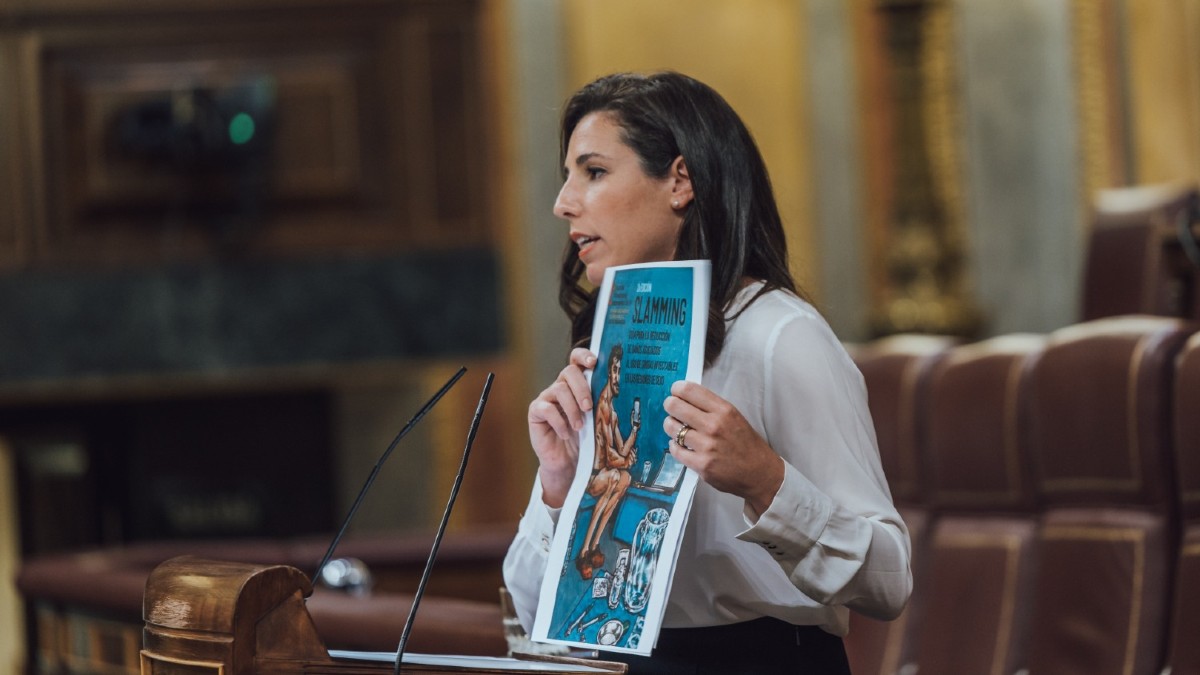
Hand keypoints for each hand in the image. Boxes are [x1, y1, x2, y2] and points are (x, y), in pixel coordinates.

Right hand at [528, 348, 595, 506]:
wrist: (568, 462)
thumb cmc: (585, 439)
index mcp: (576, 384)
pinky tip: (565, 433)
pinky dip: (559, 421)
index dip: (584, 356)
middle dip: (581, 388)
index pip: (576, 359)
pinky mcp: (536, 411)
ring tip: (579, 427)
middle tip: (589, 407)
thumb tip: (622, 392)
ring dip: (572, 409)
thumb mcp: (596, 419)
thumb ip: (601, 403)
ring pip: (559, 389)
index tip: (594, 363)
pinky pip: (546, 408)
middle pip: (569, 371)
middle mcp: (560, 386)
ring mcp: (547, 398)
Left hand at [662, 380, 784, 516]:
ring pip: (671, 427)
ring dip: (671, 426)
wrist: (760, 473)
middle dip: (670, 406)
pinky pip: (676, 450)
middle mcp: (714, 425)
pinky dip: (675, 446)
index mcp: (724, 410)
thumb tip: (685, 398)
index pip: (689, 390)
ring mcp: (706, 446)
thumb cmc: (747, 444)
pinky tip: (681, 445)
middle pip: (674, 406)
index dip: (677, 389)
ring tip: (677, 428)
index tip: (675, 392)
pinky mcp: (701, 465)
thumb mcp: (735, 417)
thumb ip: (712, 408)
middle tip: (672, 409)